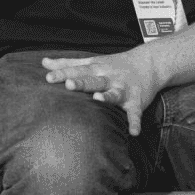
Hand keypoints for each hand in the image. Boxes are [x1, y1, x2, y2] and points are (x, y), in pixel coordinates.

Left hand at [42, 47, 163, 134]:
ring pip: (114, 93)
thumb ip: (68, 64)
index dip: (63, 74)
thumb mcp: (92, 61)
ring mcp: (124, 89)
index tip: (48, 77)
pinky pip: (135, 113)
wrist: (150, 63)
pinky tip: (133, 132)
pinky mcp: (137, 101)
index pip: (78, 70)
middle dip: (82, 83)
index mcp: (97, 68)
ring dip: (107, 97)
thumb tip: (44, 62)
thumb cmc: (115, 65)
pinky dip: (135, 122)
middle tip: (69, 85)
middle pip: (94, 80)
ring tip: (98, 100)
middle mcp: (110, 78)